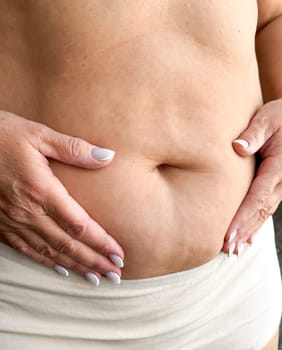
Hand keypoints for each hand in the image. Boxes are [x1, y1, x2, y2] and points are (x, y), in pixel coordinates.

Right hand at [0, 111, 123, 284]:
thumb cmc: (3, 135)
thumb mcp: (39, 135)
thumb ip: (74, 148)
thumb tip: (107, 156)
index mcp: (41, 190)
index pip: (78, 225)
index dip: (101, 242)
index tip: (119, 254)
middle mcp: (27, 211)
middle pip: (67, 245)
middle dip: (94, 261)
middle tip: (115, 275)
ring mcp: (12, 220)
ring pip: (49, 252)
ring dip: (75, 266)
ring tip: (96, 278)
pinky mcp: (1, 224)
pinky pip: (26, 249)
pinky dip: (46, 261)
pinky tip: (61, 269)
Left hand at [222, 98, 281, 255]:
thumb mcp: (268, 118)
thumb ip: (254, 134)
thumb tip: (238, 148)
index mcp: (278, 166)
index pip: (257, 197)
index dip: (242, 218)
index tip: (229, 235)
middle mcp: (281, 180)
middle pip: (260, 211)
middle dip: (243, 231)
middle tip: (227, 251)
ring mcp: (281, 185)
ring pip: (263, 213)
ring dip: (248, 231)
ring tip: (234, 249)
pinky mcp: (277, 184)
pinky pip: (266, 207)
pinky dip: (255, 222)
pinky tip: (247, 237)